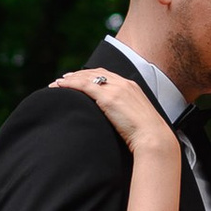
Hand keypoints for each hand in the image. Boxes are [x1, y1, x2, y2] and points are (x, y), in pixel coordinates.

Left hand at [50, 65, 178, 154]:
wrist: (153, 138)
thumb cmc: (147, 135)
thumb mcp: (137, 118)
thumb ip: (127, 113)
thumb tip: (119, 120)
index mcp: (132, 87)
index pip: (107, 75)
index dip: (90, 75)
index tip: (79, 78)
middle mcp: (124, 83)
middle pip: (96, 73)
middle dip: (78, 75)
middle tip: (64, 79)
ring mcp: (116, 89)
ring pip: (87, 77)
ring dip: (70, 79)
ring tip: (57, 83)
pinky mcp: (108, 97)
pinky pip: (84, 85)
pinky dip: (70, 84)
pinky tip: (60, 86)